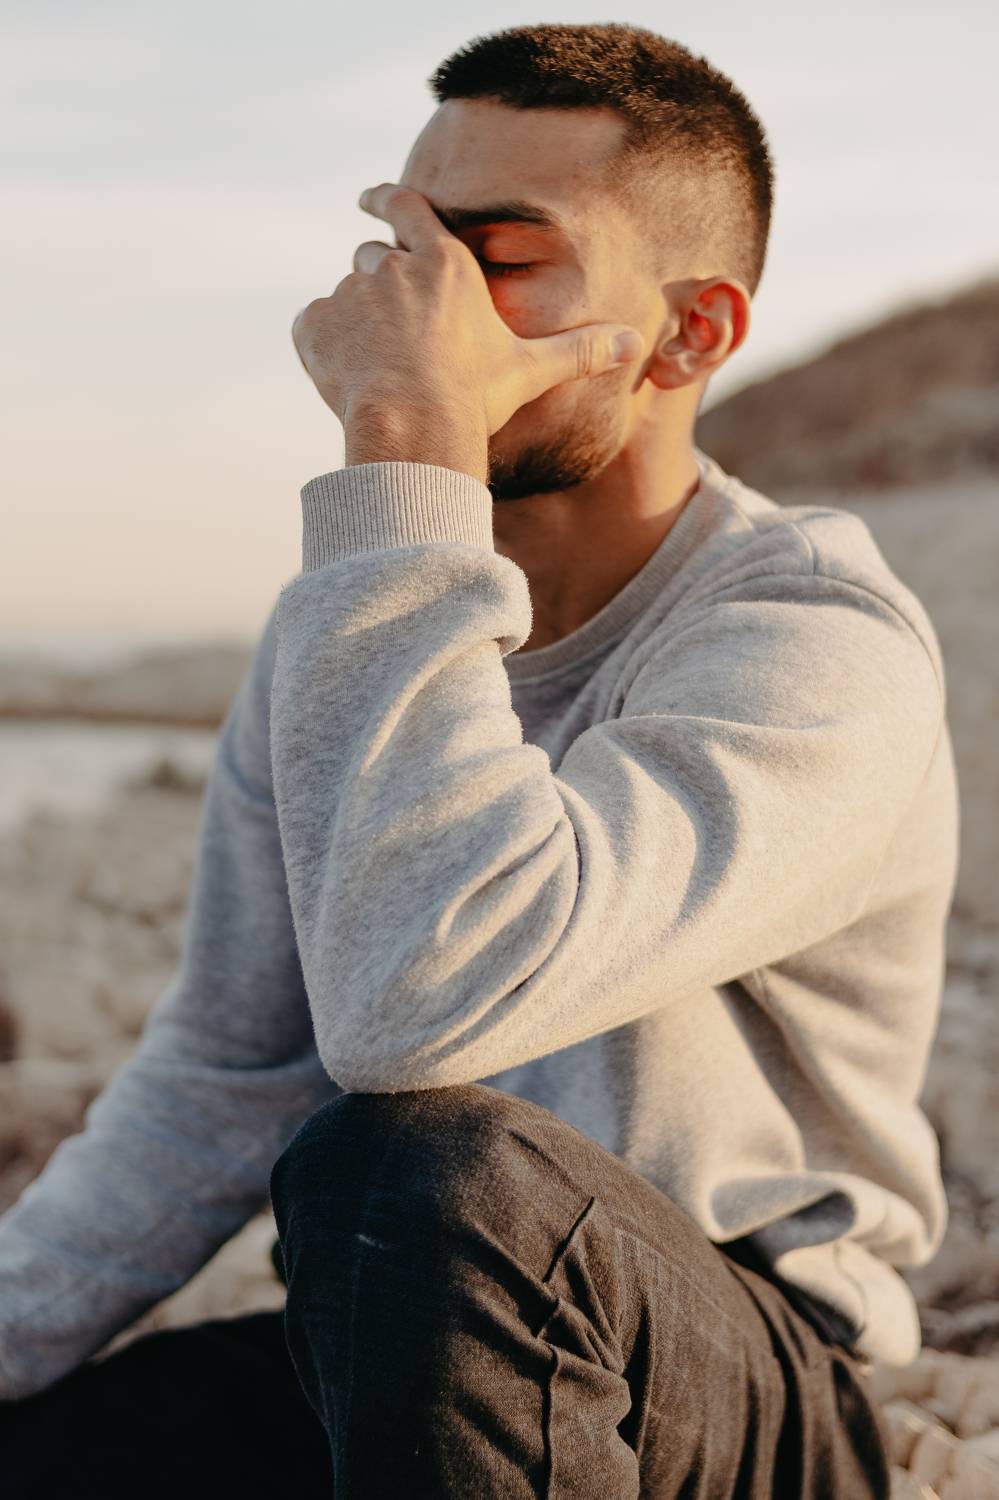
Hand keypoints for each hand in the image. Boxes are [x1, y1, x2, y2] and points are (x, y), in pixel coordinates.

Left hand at [290, 182, 645, 442]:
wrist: (413, 429)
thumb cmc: (475, 396)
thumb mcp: (532, 370)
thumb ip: (580, 350)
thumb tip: (635, 344)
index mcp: (443, 263)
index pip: (407, 207)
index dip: (385, 197)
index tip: (366, 196)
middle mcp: (392, 267)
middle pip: (374, 256)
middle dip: (381, 283)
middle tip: (395, 330)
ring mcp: (349, 295)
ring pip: (346, 296)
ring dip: (356, 321)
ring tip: (377, 366)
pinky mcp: (314, 328)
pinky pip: (312, 327)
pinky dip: (324, 346)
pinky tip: (347, 376)